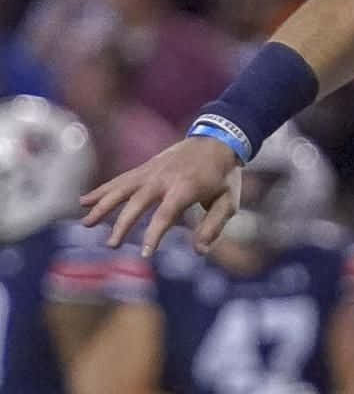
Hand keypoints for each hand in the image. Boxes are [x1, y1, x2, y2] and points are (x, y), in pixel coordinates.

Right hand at [81, 137, 241, 255]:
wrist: (218, 139)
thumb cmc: (225, 176)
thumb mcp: (228, 202)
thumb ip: (213, 226)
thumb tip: (199, 251)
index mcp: (186, 187)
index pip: (165, 214)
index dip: (154, 234)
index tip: (145, 254)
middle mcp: (164, 178)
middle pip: (137, 202)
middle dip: (122, 225)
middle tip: (112, 246)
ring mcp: (151, 171)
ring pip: (121, 189)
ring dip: (102, 206)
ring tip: (85, 224)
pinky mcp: (144, 168)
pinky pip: (120, 180)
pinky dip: (102, 190)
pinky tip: (84, 201)